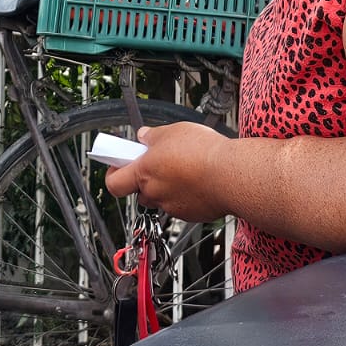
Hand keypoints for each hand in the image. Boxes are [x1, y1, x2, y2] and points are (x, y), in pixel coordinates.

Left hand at [104, 122, 232, 223]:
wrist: (232, 176)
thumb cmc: (203, 153)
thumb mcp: (173, 131)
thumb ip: (153, 136)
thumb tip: (144, 136)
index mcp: (144, 172)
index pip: (113, 183)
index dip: (113, 173)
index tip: (119, 163)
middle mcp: (155, 193)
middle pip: (140, 191)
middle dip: (146, 179)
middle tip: (158, 163)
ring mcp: (173, 207)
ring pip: (163, 198)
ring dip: (168, 187)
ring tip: (185, 168)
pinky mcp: (191, 214)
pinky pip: (182, 204)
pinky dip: (187, 194)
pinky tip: (200, 179)